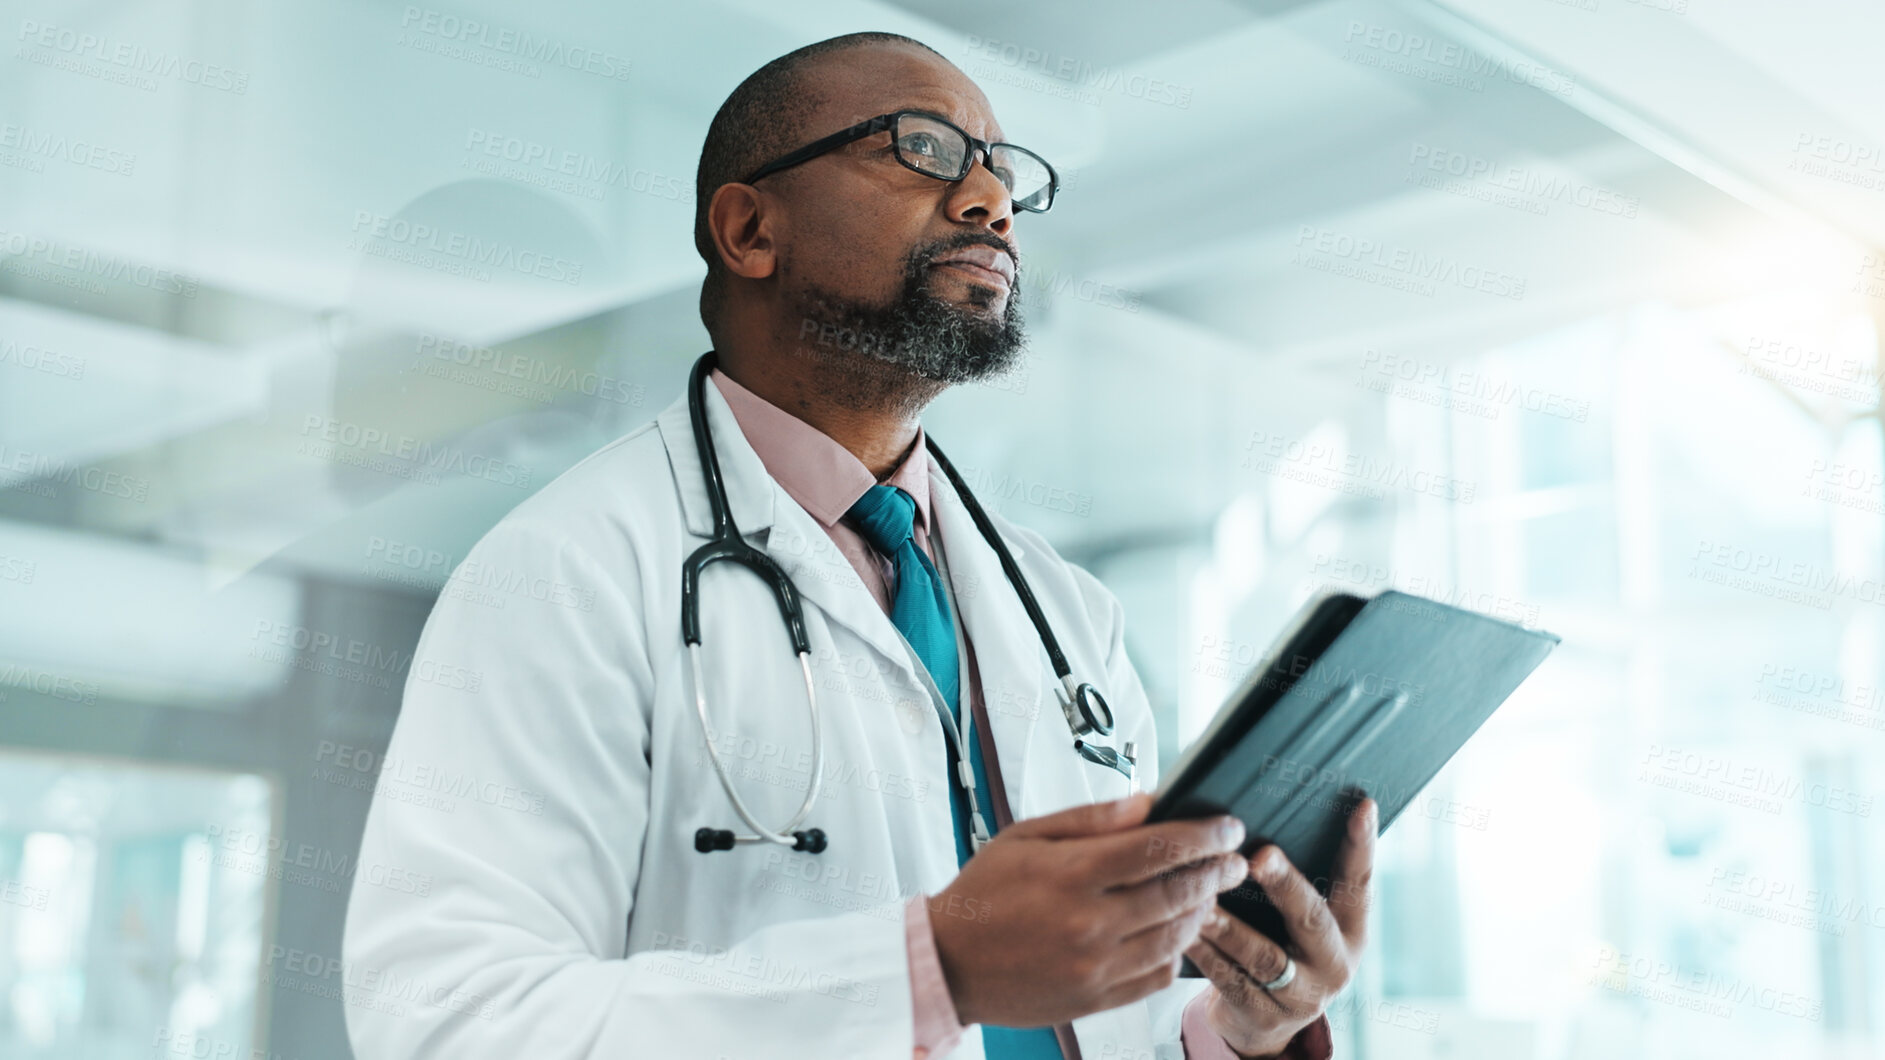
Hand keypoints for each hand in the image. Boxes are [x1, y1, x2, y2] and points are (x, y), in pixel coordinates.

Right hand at [927, 792, 1248, 1027]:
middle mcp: (1089, 922)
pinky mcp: (1096, 999)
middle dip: (1216, 871)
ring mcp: (1095, 966)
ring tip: (1208, 892)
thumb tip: (1147, 803)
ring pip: (1176, 936)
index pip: (1158, 848)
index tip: (1229, 827)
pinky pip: (1157, 975)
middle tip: (1235, 859)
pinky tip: (1176, 932)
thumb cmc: (983, 894)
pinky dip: (1176, 951)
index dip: (1204, 836)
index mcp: (1071, 874)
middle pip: (1177, 892)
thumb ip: (1091, 818)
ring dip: (1201, 910)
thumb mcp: (1026, 836)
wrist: (948, 964)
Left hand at [1184, 797, 1375, 1058]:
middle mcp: (1334, 962)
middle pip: (1312, 918)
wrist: (1263, 1021)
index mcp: (1350, 929)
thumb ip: (1293, 880)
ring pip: (1264, 955)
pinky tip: (1184, 930)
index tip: (1362, 805)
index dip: (1362, 845)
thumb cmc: (1278, 946)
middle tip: (1261, 856)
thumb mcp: (1300, 921)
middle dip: (1285, 885)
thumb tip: (1258, 822)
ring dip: (1230, 924)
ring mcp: (1302, 995)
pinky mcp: (1264, 1016)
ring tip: (1203, 896)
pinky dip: (1205, 953)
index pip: (1359, 882)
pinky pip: (1230, 980)